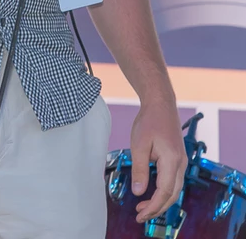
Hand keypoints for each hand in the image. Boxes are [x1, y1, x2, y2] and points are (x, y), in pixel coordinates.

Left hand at [128, 100, 185, 222]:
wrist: (161, 105)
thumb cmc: (149, 122)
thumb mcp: (139, 145)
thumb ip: (140, 169)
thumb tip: (139, 192)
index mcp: (172, 161)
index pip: (165, 192)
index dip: (153, 206)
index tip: (140, 213)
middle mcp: (181, 164)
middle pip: (172, 195)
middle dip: (157, 208)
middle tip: (140, 215)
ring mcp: (181, 162)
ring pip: (174, 189)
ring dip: (160, 201)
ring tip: (143, 207)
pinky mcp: (177, 160)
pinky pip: (173, 181)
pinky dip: (163, 191)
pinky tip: (151, 193)